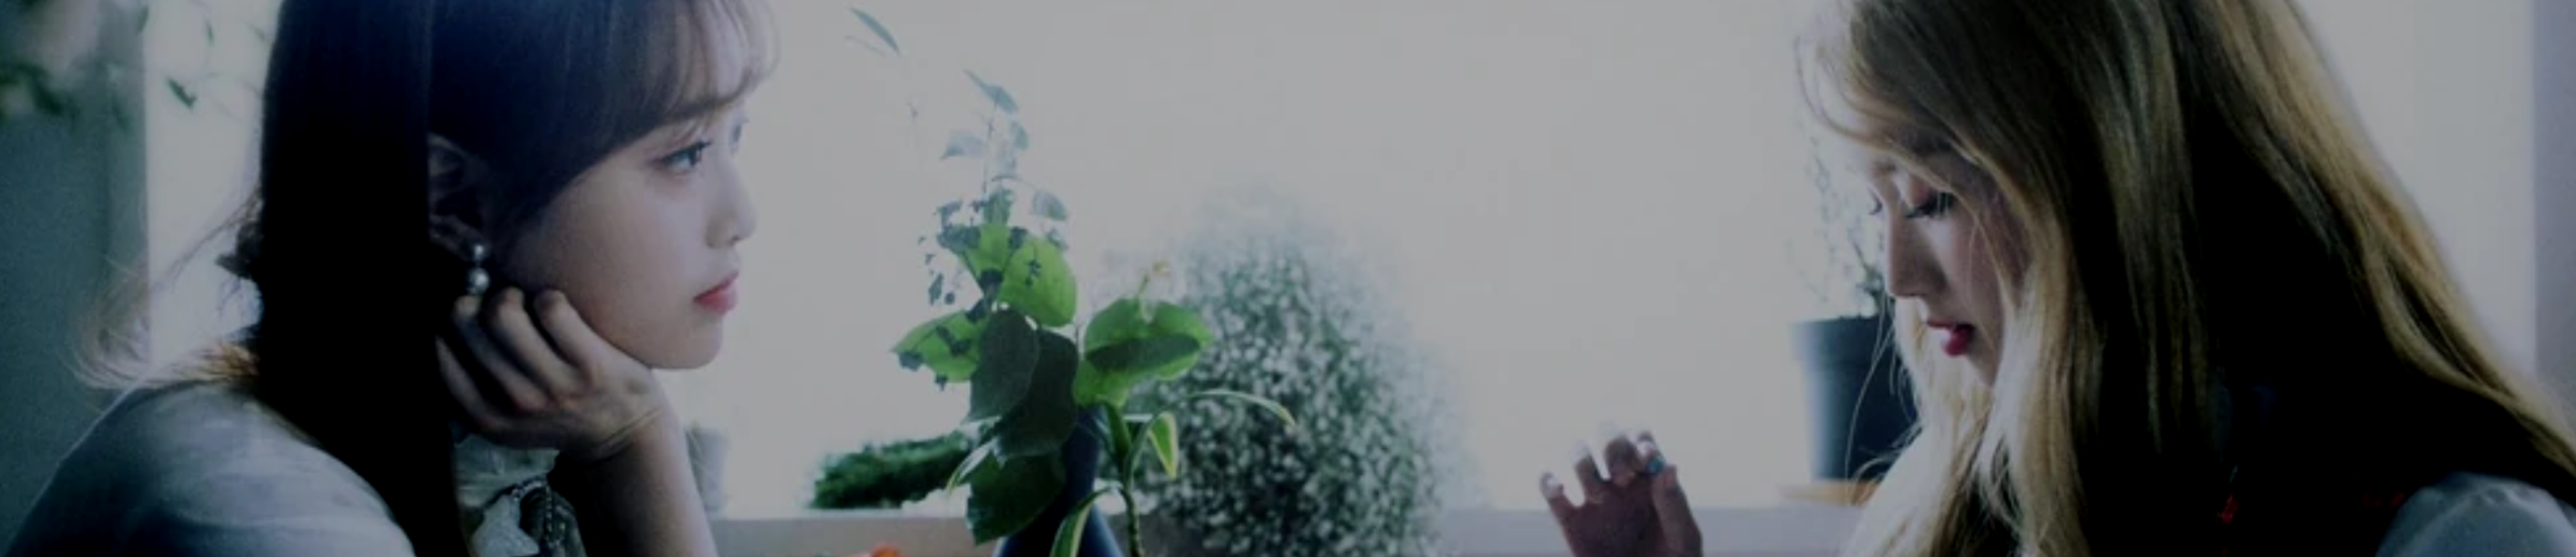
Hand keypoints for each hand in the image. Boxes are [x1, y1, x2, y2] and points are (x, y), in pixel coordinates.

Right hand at [440, 287, 674, 463]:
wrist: (624, 435)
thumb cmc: (558, 413)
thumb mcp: (504, 418)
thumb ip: (472, 385)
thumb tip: (443, 322)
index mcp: (484, 415)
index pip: (438, 348)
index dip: (452, 320)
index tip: (472, 316)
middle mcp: (514, 402)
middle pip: (466, 319)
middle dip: (479, 300)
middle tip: (502, 307)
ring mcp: (553, 385)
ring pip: (503, 311)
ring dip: (513, 294)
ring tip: (527, 305)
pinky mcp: (591, 365)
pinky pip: (552, 307)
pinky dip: (550, 297)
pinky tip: (558, 310)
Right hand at [1544, 431, 1701, 556]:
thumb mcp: (1683, 538)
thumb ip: (1673, 503)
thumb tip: (1668, 466)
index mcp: (1652, 480)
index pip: (1640, 437)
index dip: (1639, 439)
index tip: (1644, 461)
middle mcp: (1622, 482)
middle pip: (1608, 436)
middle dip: (1613, 447)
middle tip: (1624, 478)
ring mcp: (1595, 499)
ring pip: (1578, 454)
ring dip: (1585, 466)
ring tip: (1601, 499)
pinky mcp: (1571, 521)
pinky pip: (1551, 492)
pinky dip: (1548, 482)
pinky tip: (1560, 489)